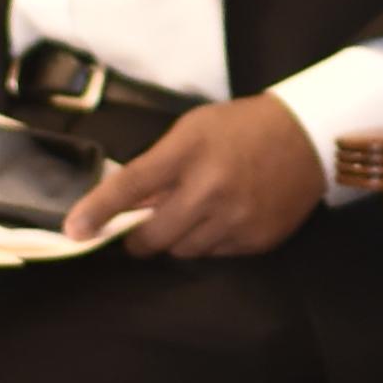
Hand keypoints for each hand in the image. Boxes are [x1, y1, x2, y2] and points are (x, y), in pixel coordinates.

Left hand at [72, 96, 324, 257]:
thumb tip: (126, 207)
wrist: (308, 136)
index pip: (132, 186)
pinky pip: (215, 255)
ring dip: (177, 238)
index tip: (74, 230)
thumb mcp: (192, 130)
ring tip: (195, 213)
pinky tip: (223, 218)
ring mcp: (236, 219)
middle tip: (141, 229)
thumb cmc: (240, 127)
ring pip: (182, 251)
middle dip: (140, 237)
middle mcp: (211, 189)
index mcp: (189, 152)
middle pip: (153, 236)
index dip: (98, 210)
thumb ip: (158, 165)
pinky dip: (209, 241)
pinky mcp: (257, 240)